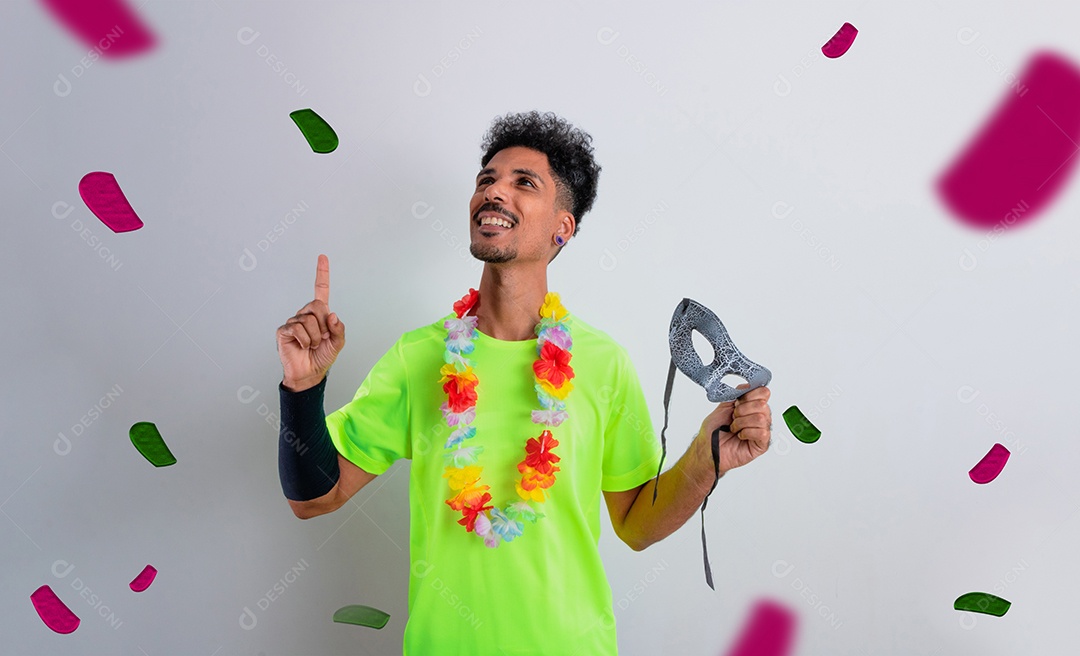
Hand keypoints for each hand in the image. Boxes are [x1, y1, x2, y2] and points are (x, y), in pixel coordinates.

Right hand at [276, 254, 345, 390]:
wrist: (310, 374)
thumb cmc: (322, 357)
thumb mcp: (338, 343)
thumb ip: (339, 329)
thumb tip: (333, 315)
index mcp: (319, 314)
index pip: (321, 289)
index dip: (322, 273)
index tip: (322, 257)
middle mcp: (305, 314)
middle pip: (318, 305)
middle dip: (324, 324)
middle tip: (322, 338)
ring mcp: (293, 321)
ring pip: (309, 319)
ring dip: (316, 336)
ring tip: (312, 345)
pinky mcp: (284, 330)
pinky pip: (298, 328)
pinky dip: (305, 340)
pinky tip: (303, 345)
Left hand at [696, 384, 771, 475]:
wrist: (707, 448)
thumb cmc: (714, 430)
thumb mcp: (723, 406)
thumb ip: (737, 393)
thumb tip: (749, 385)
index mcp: (752, 406)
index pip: (763, 392)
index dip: (749, 395)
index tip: (737, 402)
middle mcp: (760, 417)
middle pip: (763, 404)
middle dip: (742, 410)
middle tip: (733, 417)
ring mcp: (762, 430)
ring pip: (761, 418)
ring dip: (742, 423)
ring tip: (734, 428)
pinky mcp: (762, 444)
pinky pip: (762, 433)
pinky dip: (747, 433)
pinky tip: (740, 436)